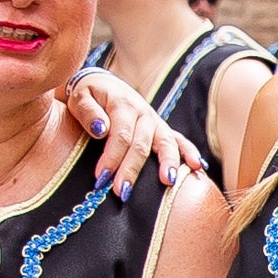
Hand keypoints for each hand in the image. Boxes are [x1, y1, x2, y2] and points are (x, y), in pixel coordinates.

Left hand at [68, 68, 208, 197]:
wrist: (101, 85)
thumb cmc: (87, 95)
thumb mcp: (79, 96)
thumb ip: (87, 111)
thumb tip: (100, 129)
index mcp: (122, 104)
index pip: (120, 134)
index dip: (111, 157)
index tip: (101, 178)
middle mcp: (143, 112)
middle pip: (141, 144)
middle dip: (132, 169)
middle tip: (123, 192)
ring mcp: (155, 121)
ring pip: (165, 142)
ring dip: (168, 163)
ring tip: (168, 182)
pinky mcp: (161, 129)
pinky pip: (179, 140)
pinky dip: (190, 152)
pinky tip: (198, 168)